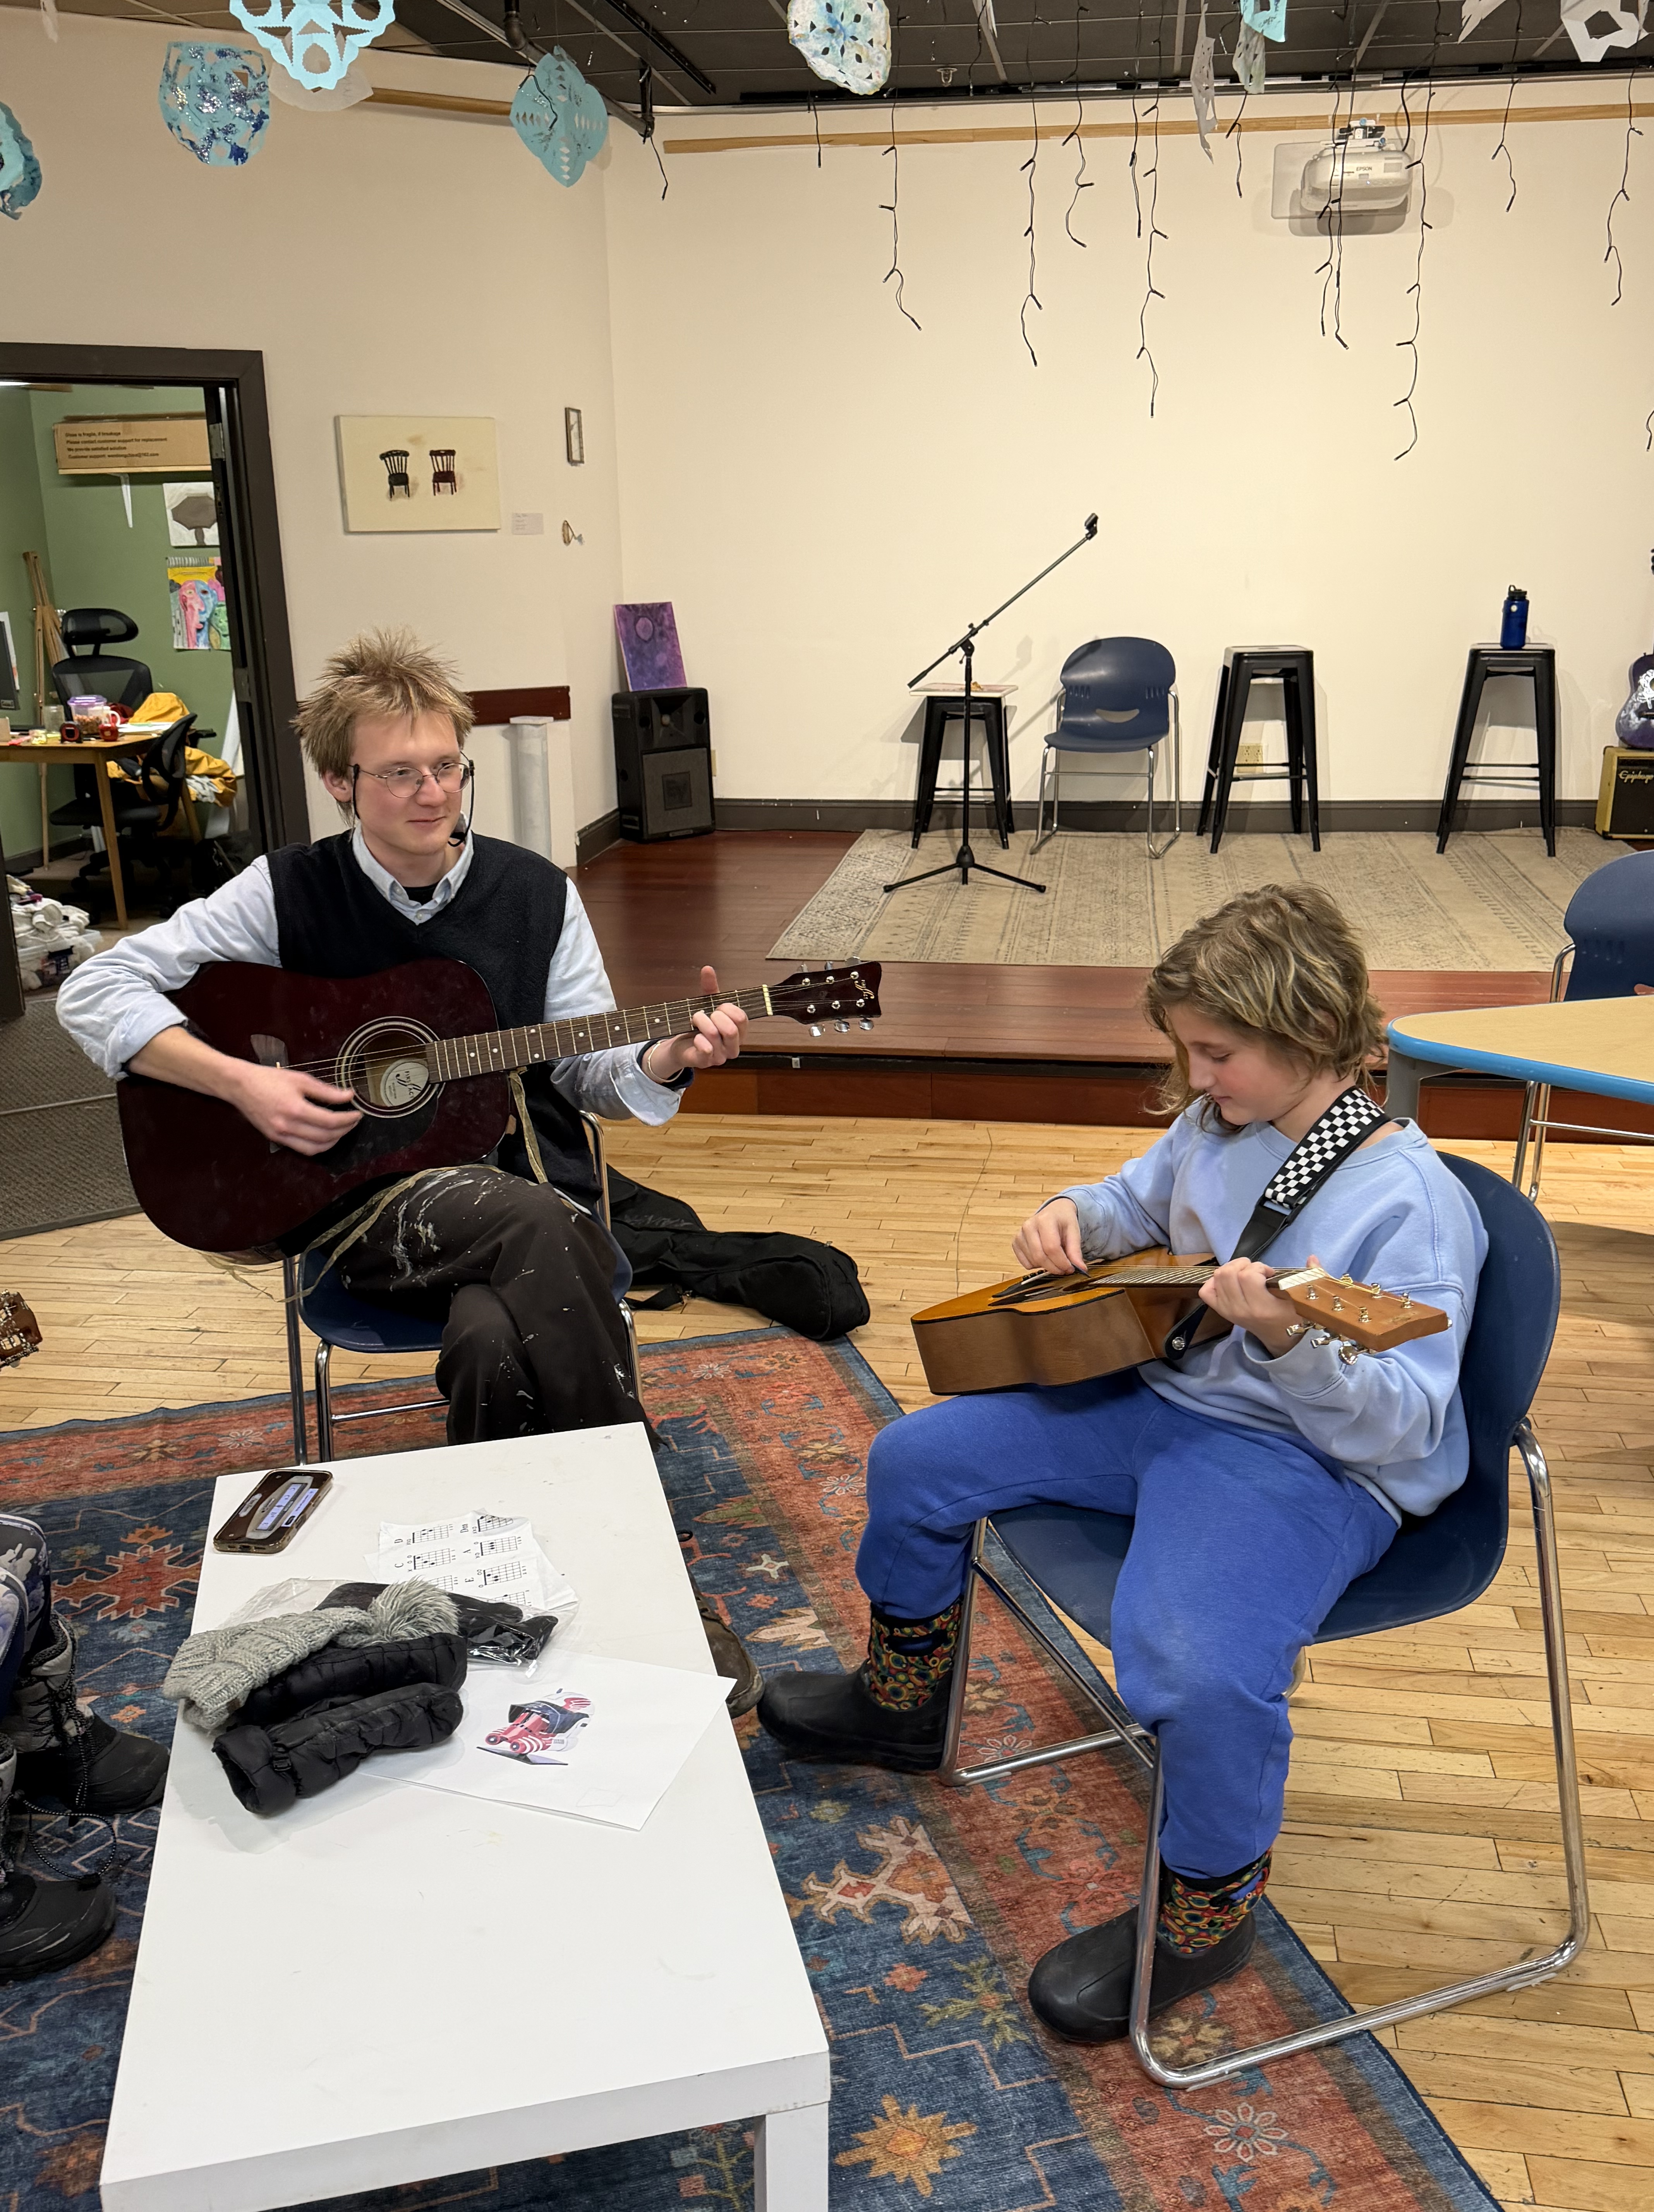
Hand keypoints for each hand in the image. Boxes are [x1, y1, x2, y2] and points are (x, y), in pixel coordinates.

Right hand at [227, 1062, 362, 1155]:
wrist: (240, 1086)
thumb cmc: (268, 1079)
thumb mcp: (300, 1079)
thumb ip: (326, 1091)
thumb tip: (348, 1096)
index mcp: (295, 1109)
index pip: (330, 1121)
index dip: (348, 1119)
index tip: (358, 1113)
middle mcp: (288, 1126)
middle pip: (326, 1136)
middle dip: (344, 1130)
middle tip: (353, 1121)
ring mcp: (281, 1135)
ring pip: (315, 1148)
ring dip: (333, 1141)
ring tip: (342, 1129)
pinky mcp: (276, 1139)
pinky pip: (302, 1149)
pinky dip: (318, 1146)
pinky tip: (325, 1136)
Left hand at [646, 966, 747, 1080]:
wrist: (681, 1046)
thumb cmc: (698, 1027)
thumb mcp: (706, 1005)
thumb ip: (710, 987)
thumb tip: (708, 968)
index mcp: (738, 1032)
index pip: (742, 1019)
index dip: (728, 1008)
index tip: (717, 1006)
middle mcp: (733, 1046)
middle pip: (731, 1029)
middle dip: (714, 1016)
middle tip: (704, 1014)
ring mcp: (721, 1056)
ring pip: (715, 1035)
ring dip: (701, 1023)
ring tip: (694, 1021)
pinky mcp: (706, 1062)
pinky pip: (706, 1049)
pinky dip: (698, 1039)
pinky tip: (695, 1037)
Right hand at [1012, 1198, 1085, 1275]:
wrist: (1053, 1212)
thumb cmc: (1063, 1220)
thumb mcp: (1074, 1232)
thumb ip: (1075, 1251)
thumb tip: (1081, 1268)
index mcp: (1044, 1220)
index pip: (1051, 1248)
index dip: (1062, 1262)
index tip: (1071, 1268)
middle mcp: (1028, 1226)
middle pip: (1040, 1257)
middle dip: (1055, 1268)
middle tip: (1065, 1269)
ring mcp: (1019, 1234)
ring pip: (1033, 1262)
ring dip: (1047, 1267)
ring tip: (1056, 1260)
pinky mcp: (1015, 1243)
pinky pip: (1025, 1263)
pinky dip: (1036, 1265)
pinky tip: (1044, 1256)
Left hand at [1197, 1255, 1299, 1357]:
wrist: (1280, 1339)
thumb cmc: (1292, 1317)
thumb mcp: (1302, 1299)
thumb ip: (1309, 1277)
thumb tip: (1312, 1257)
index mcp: (1262, 1308)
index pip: (1248, 1277)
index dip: (1258, 1267)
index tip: (1269, 1274)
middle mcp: (1241, 1310)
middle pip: (1228, 1274)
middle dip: (1243, 1265)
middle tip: (1257, 1271)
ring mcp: (1228, 1311)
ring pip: (1218, 1278)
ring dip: (1231, 1269)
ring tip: (1246, 1273)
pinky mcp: (1222, 1312)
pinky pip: (1207, 1291)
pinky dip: (1215, 1282)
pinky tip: (1231, 1282)